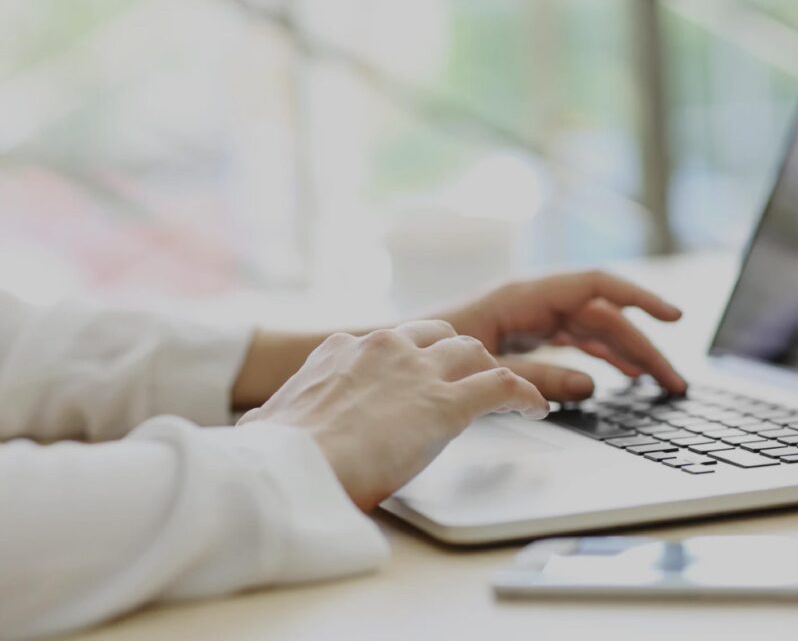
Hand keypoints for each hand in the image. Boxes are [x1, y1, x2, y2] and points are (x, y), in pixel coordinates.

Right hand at [236, 321, 547, 510]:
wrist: (286, 470)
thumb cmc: (271, 457)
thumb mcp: (264, 424)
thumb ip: (271, 418)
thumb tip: (252, 427)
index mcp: (340, 351)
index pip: (390, 342)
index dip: (410, 361)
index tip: (418, 378)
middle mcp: (383, 348)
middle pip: (440, 336)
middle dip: (457, 356)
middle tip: (468, 381)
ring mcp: (417, 372)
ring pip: (475, 353)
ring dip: (491, 372)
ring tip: (507, 395)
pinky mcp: (446, 403)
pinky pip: (503, 386)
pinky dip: (525, 395)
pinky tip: (536, 408)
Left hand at [439, 270, 686, 401]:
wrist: (389, 359)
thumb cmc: (425, 355)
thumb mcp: (484, 368)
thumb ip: (536, 377)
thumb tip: (591, 383)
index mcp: (523, 297)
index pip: (596, 287)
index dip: (639, 299)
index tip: (674, 317)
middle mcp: (531, 304)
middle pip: (602, 317)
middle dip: (642, 346)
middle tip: (674, 383)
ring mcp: (530, 321)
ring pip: (592, 332)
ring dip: (627, 355)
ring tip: (660, 384)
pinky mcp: (524, 339)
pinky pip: (574, 344)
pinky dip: (601, 359)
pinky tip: (622, 378)